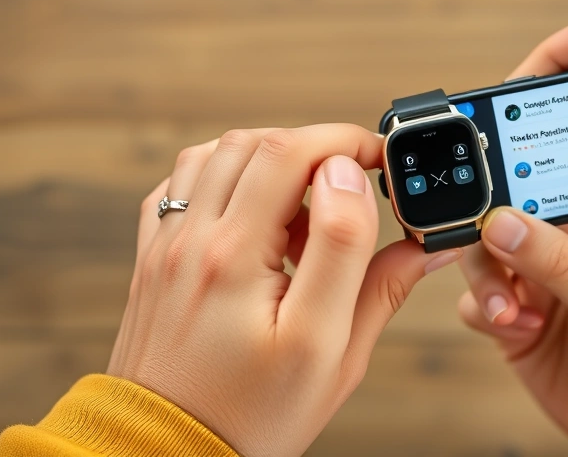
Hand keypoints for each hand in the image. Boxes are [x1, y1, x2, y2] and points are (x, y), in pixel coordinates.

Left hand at [108, 124, 462, 456]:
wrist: (168, 452)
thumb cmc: (250, 415)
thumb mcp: (329, 355)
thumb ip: (371, 281)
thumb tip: (414, 233)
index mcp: (236, 259)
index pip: (294, 155)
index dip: (348, 143)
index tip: (381, 162)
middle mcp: (194, 240)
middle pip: (256, 142)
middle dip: (315, 144)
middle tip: (351, 180)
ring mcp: (167, 245)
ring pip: (214, 152)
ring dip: (268, 155)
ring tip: (303, 201)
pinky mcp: (153, 258)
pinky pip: (179, 184)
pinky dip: (222, 175)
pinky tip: (250, 210)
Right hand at [457, 9, 567, 455]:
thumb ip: (560, 264)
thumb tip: (503, 220)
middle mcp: (560, 238)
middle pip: (510, 190)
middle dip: (494, 208)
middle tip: (496, 232)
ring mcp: (531, 273)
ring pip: (480, 246)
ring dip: (489, 278)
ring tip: (519, 314)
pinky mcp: (508, 312)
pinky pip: (473, 293)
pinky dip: (482, 308)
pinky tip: (508, 329)